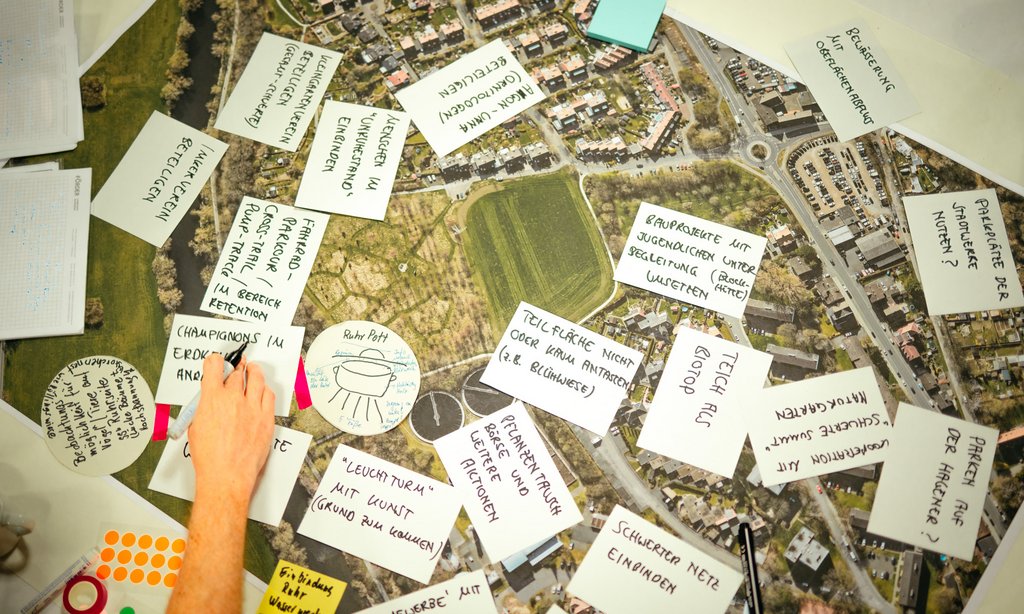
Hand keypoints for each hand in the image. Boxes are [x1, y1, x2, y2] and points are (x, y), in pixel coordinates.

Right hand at [188, 353, 274, 503]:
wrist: (226, 475)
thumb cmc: (209, 457)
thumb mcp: (196, 426)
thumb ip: (205, 408)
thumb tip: (210, 401)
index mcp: (212, 399)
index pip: (214, 367)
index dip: (215, 361)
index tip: (216, 360)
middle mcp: (233, 399)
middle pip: (237, 373)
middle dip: (236, 367)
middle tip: (237, 365)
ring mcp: (252, 408)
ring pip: (256, 378)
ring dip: (253, 371)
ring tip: (252, 369)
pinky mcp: (266, 418)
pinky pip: (269, 395)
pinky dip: (265, 390)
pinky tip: (263, 390)